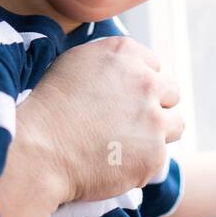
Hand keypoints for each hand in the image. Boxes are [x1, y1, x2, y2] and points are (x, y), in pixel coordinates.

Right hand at [20, 37, 182, 202]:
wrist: (39, 150)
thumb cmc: (50, 108)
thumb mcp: (76, 63)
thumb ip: (111, 63)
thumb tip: (127, 71)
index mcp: (125, 53)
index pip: (154, 65)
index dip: (137, 84)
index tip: (122, 98)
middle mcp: (146, 81)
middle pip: (171, 92)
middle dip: (154, 105)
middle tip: (127, 122)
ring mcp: (154, 118)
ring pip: (175, 125)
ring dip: (157, 133)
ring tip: (127, 144)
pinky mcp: (155, 153)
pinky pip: (160, 157)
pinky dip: (143, 162)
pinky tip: (117, 162)